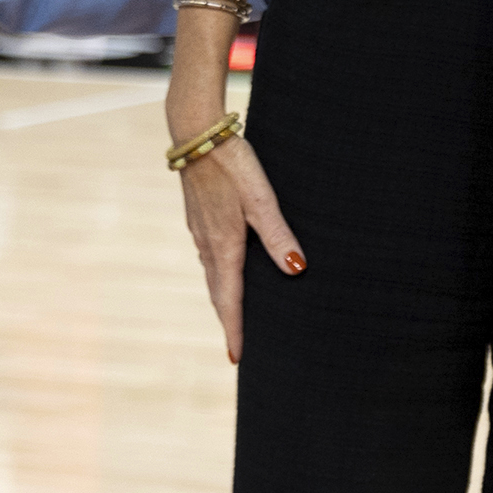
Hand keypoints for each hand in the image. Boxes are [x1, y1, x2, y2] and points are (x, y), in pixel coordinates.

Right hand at [176, 132, 305, 364]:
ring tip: (232, 317)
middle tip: (235, 347)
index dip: (234, 329)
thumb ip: (278, 235)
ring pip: (212, 275)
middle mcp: (208, 244)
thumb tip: (296, 270)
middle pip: (218, 293)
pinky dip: (217, 276)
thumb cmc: (233, 166)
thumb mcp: (261, 200)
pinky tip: (225, 272)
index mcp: (224, 246)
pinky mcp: (198, 218)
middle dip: (227, 320)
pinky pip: (208, 258)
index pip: (230, 299)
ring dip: (222, 299)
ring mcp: (200, 231)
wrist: (197, 135)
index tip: (237, 357)